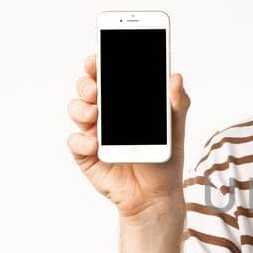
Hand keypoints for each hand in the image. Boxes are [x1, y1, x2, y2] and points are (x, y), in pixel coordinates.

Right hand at [67, 53, 189, 222]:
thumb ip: (177, 103)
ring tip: (95, 113)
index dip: (99, 64)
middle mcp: (104, 113)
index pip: (107, 75)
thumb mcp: (175, 130)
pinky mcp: (86, 154)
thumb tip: (176, 77)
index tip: (98, 57)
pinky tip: (95, 143)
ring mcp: (93, 132)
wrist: (157, 194)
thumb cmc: (164, 158)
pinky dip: (82, 141)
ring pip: (76, 110)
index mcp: (123, 101)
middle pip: (86, 88)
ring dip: (81, 108)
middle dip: (87, 83)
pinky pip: (75, 143)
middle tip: (96, 88)